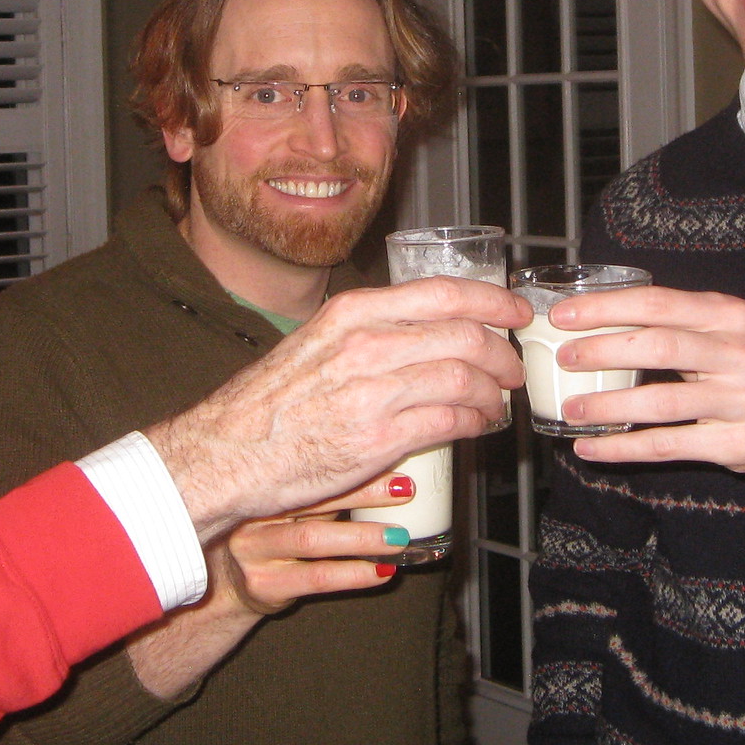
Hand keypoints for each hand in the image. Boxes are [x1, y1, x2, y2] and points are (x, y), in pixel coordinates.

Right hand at [128, 471, 416, 695]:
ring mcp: (254, 549)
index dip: (355, 459)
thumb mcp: (289, 502)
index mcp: (264, 482)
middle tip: (406, 489)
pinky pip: (316, 577)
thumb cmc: (273, 533)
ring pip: (314, 539)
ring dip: (363, 537)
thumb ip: (323, 484)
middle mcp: (255, 511)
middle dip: (365, 491)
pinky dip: (355, 574)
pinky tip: (383, 571)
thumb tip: (390, 460)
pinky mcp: (263, 584)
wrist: (227, 584)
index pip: (311, 464)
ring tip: (399, 538)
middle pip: (314, 497)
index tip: (394, 448)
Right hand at [148, 278, 528, 539]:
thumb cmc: (269, 402)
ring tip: (498, 402)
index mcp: (353, 313)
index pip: (444, 293)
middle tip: (513, 368)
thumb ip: (369, 332)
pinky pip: (450, 421)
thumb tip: (424, 332)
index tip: (516, 312)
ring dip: (494, 392)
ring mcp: (374, 391)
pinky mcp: (379, 439)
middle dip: (503, 352)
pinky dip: (476, 422)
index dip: (494, 301)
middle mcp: (367, 344)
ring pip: (465, 379)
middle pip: (465, 335)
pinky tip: (478, 425)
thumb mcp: (317, 342)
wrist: (227, 451)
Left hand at [547, 286, 744, 475]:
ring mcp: (741, 402)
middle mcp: (738, 354)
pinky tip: (592, 449)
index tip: (564, 315)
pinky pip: (668, 446)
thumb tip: (601, 318)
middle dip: (602, 351)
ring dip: (607, 407)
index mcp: (728, 316)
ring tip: (571, 409)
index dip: (606, 308)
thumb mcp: (731, 330)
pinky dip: (623, 449)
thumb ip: (680, 322)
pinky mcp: (737, 444)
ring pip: (660, 403)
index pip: (658, 303)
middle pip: (659, 346)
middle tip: (564, 358)